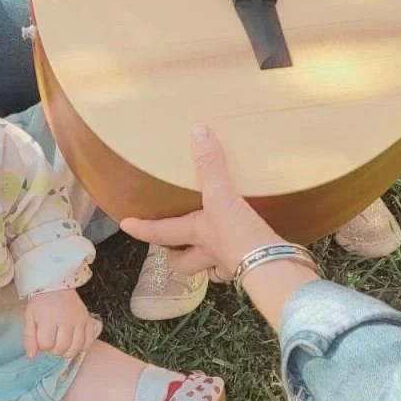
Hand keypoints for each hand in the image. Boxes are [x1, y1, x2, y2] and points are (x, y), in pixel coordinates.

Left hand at [23, 289, 101, 359]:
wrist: (57, 286)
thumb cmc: (41, 303)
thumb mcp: (30, 317)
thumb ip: (29, 337)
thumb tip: (31, 356)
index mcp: (49, 318)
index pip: (46, 344)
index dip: (42, 346)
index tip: (42, 338)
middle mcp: (66, 320)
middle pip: (62, 347)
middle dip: (54, 350)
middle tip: (52, 343)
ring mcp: (79, 320)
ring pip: (76, 347)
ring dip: (68, 352)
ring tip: (63, 346)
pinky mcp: (88, 320)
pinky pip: (89, 341)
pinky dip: (83, 347)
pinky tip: (76, 345)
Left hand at [122, 125, 283, 277]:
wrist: (275, 268)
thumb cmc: (239, 236)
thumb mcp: (222, 196)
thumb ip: (211, 165)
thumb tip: (198, 131)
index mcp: (196, 234)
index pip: (161, 232)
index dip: (142, 229)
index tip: (125, 225)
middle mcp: (209, 253)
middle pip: (183, 263)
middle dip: (174, 255)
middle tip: (171, 246)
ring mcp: (232, 264)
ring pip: (210, 268)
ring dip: (206, 260)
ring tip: (209, 247)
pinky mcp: (254, 269)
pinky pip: (240, 266)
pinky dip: (239, 259)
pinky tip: (247, 248)